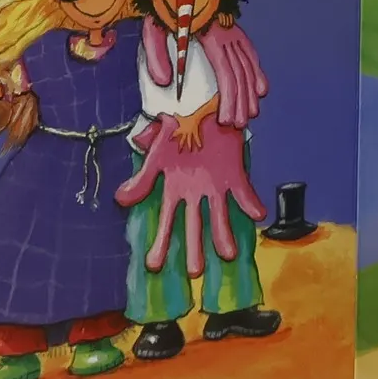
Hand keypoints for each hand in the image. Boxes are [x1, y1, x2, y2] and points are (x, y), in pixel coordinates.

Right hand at [115, 115, 266, 275]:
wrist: (197, 106)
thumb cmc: (174, 131)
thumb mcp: (156, 155)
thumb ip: (142, 180)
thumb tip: (119, 200)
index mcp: (176, 190)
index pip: (167, 223)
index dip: (161, 244)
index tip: (153, 266)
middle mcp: (196, 193)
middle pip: (195, 226)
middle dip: (194, 248)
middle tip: (194, 272)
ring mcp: (216, 185)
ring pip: (220, 216)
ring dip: (224, 235)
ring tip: (228, 254)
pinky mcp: (234, 174)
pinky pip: (244, 191)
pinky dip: (252, 202)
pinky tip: (258, 214)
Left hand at [175, 101, 214, 151]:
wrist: (195, 118)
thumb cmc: (188, 118)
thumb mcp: (181, 118)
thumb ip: (176, 116)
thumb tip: (174, 112)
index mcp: (181, 130)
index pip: (175, 134)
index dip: (172, 137)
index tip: (169, 140)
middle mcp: (185, 132)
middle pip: (182, 140)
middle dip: (180, 146)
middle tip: (179, 152)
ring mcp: (190, 133)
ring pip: (189, 140)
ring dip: (189, 146)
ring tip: (190, 151)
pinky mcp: (195, 132)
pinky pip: (196, 138)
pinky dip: (198, 142)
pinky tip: (200, 146)